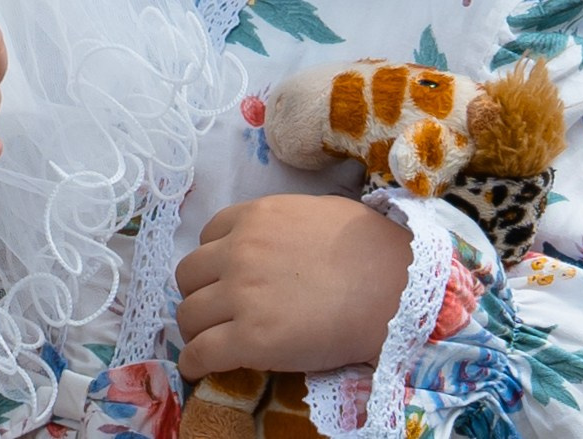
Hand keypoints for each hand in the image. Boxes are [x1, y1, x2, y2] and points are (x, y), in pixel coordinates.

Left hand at [173, 194, 412, 379]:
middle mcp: (238, 252)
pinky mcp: (249, 339)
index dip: (215, 260)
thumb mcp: (314, 214)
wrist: (394, 288)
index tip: (224, 277)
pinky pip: (200, 353)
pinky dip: (193, 363)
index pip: (208, 236)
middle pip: (188, 275)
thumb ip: (278, 227)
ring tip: (211, 341)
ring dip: (196, 329)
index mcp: (255, 218)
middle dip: (200, 293)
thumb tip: (271, 245)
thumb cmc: (369, 248)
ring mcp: (240, 295)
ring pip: (188, 314)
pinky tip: (198, 368)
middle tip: (218, 310)